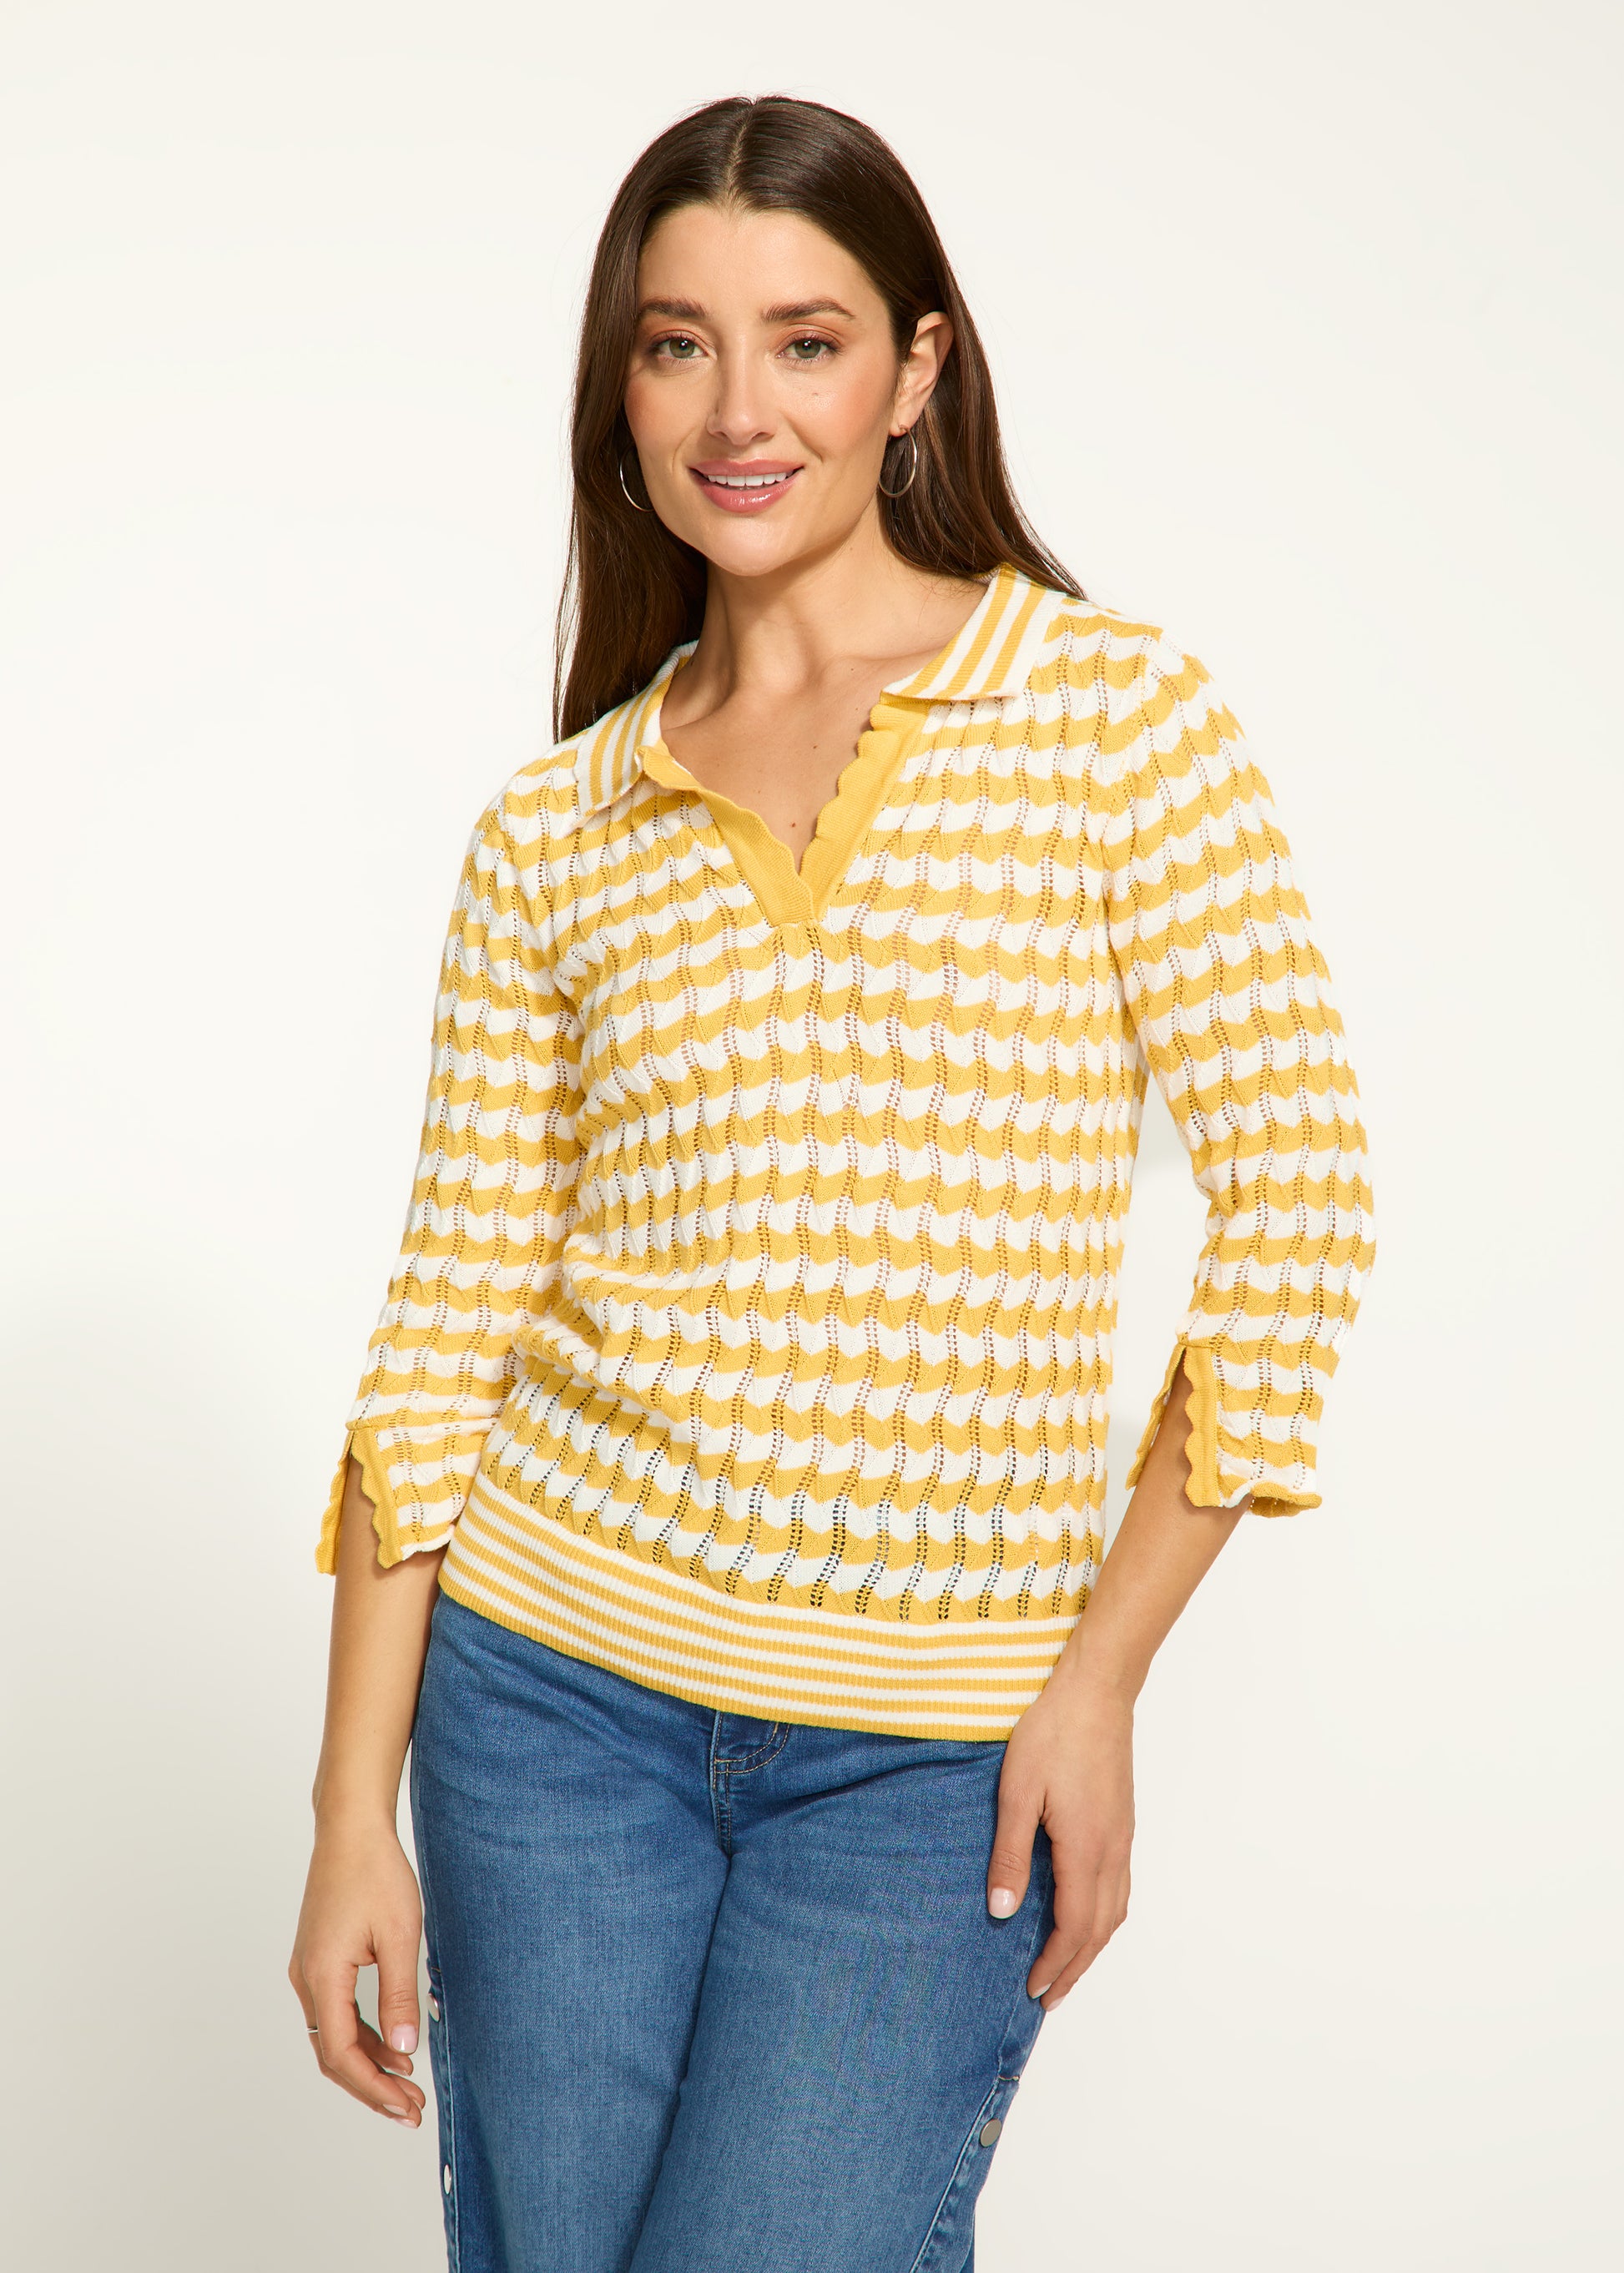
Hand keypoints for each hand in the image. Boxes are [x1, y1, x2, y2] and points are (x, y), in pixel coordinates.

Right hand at [289, 1818, 428, 2125]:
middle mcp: (306, 1979)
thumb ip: (399, 1996)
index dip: (374, 2088)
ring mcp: (308, 1969)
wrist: (351, 1830)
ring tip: (407, 2082)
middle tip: (410, 2108)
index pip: (343, 2055)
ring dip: (368, 2062)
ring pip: (334, 2035)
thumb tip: (403, 2050)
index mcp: (322, 1977)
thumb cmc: (376, 1873)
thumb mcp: (399, 1936)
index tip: (406, 2107)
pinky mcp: (318, 1959)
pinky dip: (363, 2033)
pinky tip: (392, 2042)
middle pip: (333, 2054)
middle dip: (371, 2086)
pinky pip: (336, 2012)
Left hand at [986, 1664, 1134, 2011]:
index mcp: (1085, 1849)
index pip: (1074, 1927)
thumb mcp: (1017, 1792)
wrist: (1096, 1688)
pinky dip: (1104, 1915)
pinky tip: (1086, 1913)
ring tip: (1067, 1965)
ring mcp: (1123, 1836)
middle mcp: (1112, 1850)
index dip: (1055, 1963)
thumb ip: (1011, 1854)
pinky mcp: (1123, 1821)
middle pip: (1100, 1929)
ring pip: (1116, 1910)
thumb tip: (1002, 1911)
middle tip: (1049, 1996)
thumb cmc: (1052, 1732)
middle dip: (1075, 1967)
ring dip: (1092, 1945)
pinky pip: (1120, 1885)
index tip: (1033, 1989)